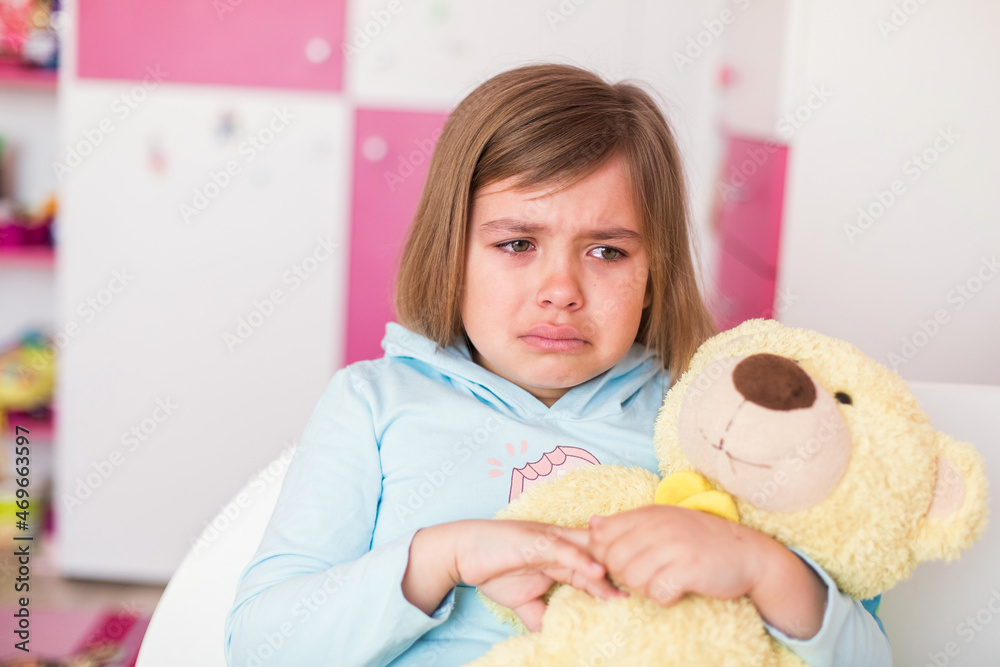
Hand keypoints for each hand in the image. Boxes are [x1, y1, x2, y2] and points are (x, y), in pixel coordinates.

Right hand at [454, 519, 624, 630]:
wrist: (462, 550)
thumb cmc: (492, 568)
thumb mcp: (522, 601)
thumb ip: (542, 616)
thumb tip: (556, 638)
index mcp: (562, 557)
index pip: (595, 569)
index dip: (615, 583)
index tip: (636, 601)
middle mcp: (561, 544)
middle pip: (599, 558)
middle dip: (620, 575)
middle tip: (645, 592)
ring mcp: (550, 540)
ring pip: (587, 553)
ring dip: (609, 570)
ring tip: (629, 589)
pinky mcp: (536, 540)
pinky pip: (564, 549)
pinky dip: (582, 560)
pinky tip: (599, 572)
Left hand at [587, 505, 764, 604]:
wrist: (750, 554)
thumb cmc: (702, 540)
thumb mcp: (664, 523)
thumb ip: (628, 524)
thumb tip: (592, 524)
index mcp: (649, 513)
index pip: (603, 534)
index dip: (604, 556)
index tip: (623, 564)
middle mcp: (659, 526)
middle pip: (613, 559)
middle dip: (623, 575)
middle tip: (646, 578)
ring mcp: (674, 547)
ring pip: (632, 578)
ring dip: (644, 589)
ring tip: (662, 583)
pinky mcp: (688, 570)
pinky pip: (657, 593)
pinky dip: (663, 598)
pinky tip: (676, 591)